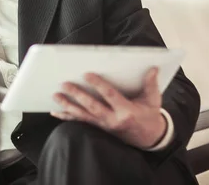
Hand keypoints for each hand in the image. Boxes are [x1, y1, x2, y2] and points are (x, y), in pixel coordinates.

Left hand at [51, 67, 166, 148]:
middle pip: (92, 106)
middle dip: (77, 95)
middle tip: (65, 84)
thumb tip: (153, 68)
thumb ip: (151, 84)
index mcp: (127, 111)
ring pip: (83, 115)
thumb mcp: (153, 101)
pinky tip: (55, 112)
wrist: (149, 139)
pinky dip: (67, 117)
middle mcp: (113, 119)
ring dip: (68, 105)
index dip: (98, 85)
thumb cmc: (149, 116)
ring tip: (56, 96)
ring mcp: (104, 125)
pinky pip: (80, 123)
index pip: (110, 96)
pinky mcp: (98, 128)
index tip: (87, 74)